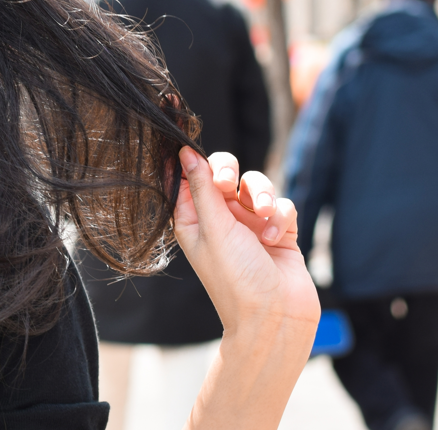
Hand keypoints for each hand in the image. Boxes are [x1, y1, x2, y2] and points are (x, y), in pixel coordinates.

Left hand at [173, 148, 318, 335]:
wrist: (277, 318)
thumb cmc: (236, 278)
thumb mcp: (213, 228)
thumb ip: (202, 188)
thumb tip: (184, 152)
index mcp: (194, 220)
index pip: (188, 178)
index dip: (191, 161)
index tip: (190, 148)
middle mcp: (221, 219)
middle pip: (224, 173)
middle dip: (228, 171)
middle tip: (229, 183)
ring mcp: (251, 225)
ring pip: (256, 185)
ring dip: (261, 194)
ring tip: (263, 212)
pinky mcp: (279, 232)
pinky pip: (281, 206)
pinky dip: (280, 218)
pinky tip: (274, 239)